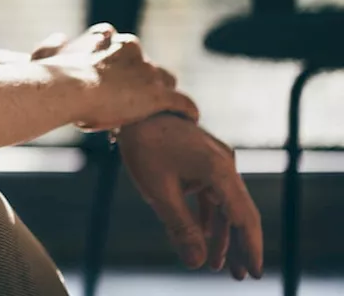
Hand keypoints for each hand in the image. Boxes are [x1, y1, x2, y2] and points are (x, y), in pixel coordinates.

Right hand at [36, 25, 198, 129]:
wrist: (68, 89)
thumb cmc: (52, 76)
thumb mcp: (44, 55)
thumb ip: (51, 45)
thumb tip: (61, 36)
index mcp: (107, 41)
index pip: (122, 44)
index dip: (120, 61)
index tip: (114, 76)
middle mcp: (132, 50)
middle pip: (146, 62)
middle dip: (144, 77)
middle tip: (136, 98)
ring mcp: (147, 72)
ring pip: (166, 80)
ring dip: (164, 92)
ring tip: (164, 109)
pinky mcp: (158, 95)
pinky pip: (182, 102)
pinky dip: (186, 110)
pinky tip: (189, 119)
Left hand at [120, 114, 263, 279]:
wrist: (134, 111)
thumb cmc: (145, 147)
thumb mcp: (159, 192)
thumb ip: (180, 228)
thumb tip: (196, 263)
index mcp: (219, 170)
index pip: (243, 217)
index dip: (250, 247)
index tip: (254, 272)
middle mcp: (225, 165)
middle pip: (240, 213)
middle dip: (240, 246)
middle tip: (241, 276)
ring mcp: (215, 163)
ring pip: (226, 206)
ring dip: (222, 235)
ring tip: (219, 266)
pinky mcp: (203, 162)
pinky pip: (213, 195)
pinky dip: (209, 216)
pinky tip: (206, 238)